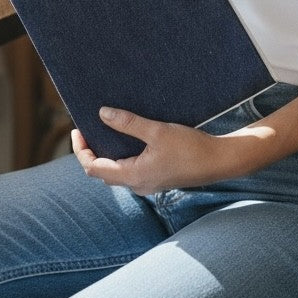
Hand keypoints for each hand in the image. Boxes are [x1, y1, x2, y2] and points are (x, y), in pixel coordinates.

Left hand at [72, 107, 231, 194]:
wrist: (220, 161)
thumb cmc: (191, 147)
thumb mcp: (157, 131)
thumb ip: (129, 123)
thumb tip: (102, 114)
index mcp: (134, 175)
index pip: (93, 167)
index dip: (80, 150)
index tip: (77, 130)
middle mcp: (138, 184)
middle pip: (102, 172)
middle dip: (90, 151)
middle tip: (87, 129)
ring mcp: (148, 183)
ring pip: (116, 172)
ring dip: (105, 154)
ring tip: (103, 131)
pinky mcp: (157, 178)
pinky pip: (130, 170)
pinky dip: (120, 156)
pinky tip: (127, 139)